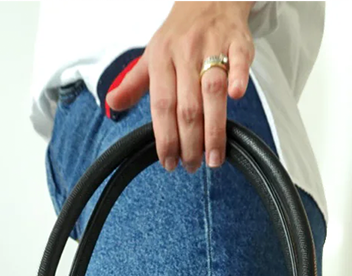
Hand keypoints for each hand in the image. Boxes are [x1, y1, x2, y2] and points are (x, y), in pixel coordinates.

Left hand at [106, 2, 254, 172]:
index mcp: (161, 59)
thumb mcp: (152, 55)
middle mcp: (185, 53)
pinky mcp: (237, 42)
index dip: (165, 138)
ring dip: (214, 129)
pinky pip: (238, 61)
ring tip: (213, 157)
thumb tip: (113, 105)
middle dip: (189, 143)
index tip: (168, 162)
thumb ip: (134, 84)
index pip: (161, 106)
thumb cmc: (180, 34)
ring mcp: (212, 47)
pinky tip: (236, 98)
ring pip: (211, 91)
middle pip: (187, 106)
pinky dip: (238, 78)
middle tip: (192, 166)